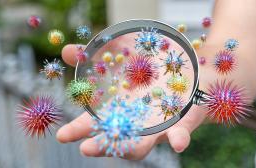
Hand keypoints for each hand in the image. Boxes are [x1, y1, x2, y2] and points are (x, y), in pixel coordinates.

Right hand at [56, 43, 207, 159]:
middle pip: (118, 139)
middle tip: (86, 148)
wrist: (192, 68)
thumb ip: (96, 56)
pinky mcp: (185, 119)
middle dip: (103, 144)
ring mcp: (162, 122)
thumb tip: (68, 52)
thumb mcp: (123, 55)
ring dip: (134, 147)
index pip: (97, 124)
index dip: (80, 130)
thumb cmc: (153, 67)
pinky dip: (178, 138)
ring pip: (147, 142)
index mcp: (122, 109)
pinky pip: (181, 131)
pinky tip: (177, 143)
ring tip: (122, 148)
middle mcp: (139, 121)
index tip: (63, 136)